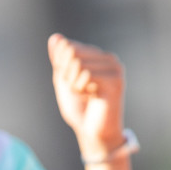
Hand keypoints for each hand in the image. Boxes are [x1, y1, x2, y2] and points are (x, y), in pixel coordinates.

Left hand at [48, 34, 125, 155]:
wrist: (92, 132)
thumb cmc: (79, 108)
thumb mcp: (63, 79)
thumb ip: (59, 58)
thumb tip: (55, 37)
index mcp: (97, 56)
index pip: (68, 46)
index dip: (60, 65)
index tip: (70, 82)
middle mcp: (109, 58)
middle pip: (72, 52)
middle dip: (66, 74)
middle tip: (77, 90)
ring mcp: (115, 68)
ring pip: (78, 63)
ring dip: (73, 83)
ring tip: (85, 95)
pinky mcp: (115, 80)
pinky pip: (86, 74)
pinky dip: (81, 88)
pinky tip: (91, 97)